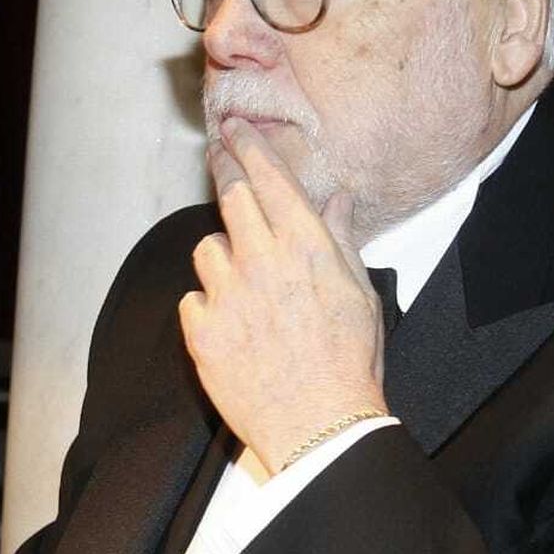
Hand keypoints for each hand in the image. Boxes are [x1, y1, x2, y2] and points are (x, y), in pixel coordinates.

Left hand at [179, 117, 387, 473]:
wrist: (320, 426)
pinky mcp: (201, 331)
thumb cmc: (349, 363)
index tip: (235, 128)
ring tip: (245, 283)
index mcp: (305, 247)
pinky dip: (209, 306)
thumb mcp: (361, 294)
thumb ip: (340, 240)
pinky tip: (232, 326)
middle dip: (223, 171)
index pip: (269, 178)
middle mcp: (261, 261)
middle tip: (219, 157)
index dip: (249, 146)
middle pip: (229, 197)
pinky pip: (193, 299)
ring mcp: (227, 295)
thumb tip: (336, 199)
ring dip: (222, 255)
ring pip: (207, 248)